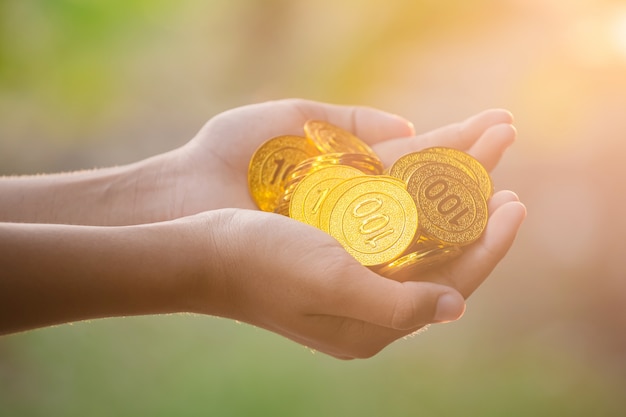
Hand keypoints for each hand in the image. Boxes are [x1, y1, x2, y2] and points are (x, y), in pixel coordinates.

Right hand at [176, 99, 524, 357]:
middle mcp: (366, 315)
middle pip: (440, 273)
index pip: (450, 288)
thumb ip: (395, 302)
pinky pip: (391, 249)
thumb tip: (456, 309)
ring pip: (419, 260)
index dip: (489, 248)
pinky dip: (416, 225)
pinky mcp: (335, 272)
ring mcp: (350, 294)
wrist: (202, 254)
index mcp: (370, 327)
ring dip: (450, 226)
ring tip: (478, 192)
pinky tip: (427, 200)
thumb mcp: (330, 282)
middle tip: (507, 194)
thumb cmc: (261, 263)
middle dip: (476, 235)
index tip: (514, 204)